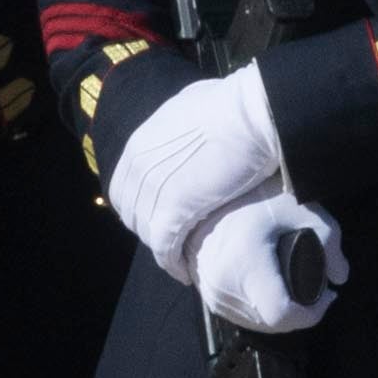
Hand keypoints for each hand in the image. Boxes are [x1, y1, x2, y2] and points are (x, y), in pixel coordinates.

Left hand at [104, 63, 284, 279]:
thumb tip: (186, 128)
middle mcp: (139, 166)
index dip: (140, 207)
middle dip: (149, 229)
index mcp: (140, 144)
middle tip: (172, 242)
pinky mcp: (174, 209)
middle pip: (132, 212)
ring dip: (163, 249)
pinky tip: (185, 272)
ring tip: (181, 260)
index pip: (123, 188)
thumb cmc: (235, 105)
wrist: (253, 112)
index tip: (159, 217)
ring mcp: (154, 188)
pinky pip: (164, 247)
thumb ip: (178, 127)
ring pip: (147, 232)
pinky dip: (173, 263)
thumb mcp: (190, 108)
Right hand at [197, 195, 346, 335]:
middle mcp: (225, 284)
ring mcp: (213, 294)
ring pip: (257, 324)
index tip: (327, 296)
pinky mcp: (207, 296)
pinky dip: (262, 312)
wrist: (209, 198)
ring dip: (281, 316)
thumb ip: (329, 241)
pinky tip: (274, 294)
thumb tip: (340, 277)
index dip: (311, 313)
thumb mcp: (301, 210)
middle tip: (317, 292)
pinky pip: (241, 317)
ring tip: (297, 293)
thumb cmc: (256, 197)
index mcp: (246, 264)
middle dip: (300, 314)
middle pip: (272, 323)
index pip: (281, 313)